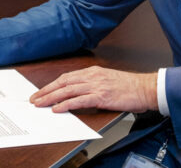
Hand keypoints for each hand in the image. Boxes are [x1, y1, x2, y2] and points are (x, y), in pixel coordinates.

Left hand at [29, 66, 157, 113]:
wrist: (145, 88)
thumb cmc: (130, 86)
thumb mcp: (108, 80)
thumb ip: (93, 84)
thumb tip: (78, 94)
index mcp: (93, 71)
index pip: (67, 77)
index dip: (52, 85)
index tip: (41, 91)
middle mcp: (93, 76)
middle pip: (63, 82)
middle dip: (46, 91)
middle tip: (34, 99)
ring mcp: (97, 86)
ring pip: (68, 90)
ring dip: (51, 98)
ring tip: (40, 104)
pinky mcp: (101, 96)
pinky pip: (79, 100)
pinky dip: (66, 104)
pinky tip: (57, 109)